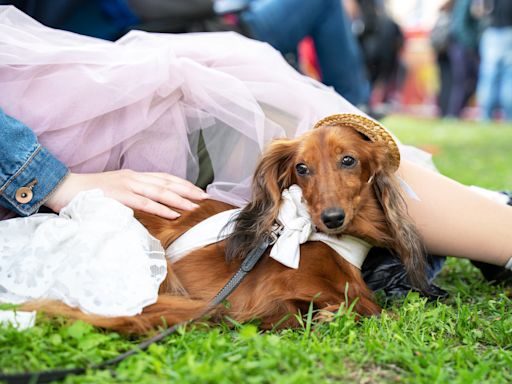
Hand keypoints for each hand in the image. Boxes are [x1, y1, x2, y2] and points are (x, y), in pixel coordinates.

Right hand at [45, 170, 208, 218]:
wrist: (64, 188)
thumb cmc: (90, 193)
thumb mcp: (117, 192)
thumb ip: (134, 196)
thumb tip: (151, 205)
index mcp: (134, 176)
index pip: (165, 178)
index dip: (183, 184)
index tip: (198, 191)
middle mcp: (134, 177)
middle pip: (167, 183)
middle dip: (188, 190)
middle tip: (205, 197)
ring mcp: (127, 185)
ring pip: (160, 192)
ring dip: (180, 199)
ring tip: (196, 206)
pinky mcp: (119, 195)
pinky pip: (144, 202)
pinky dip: (161, 208)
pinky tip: (174, 214)